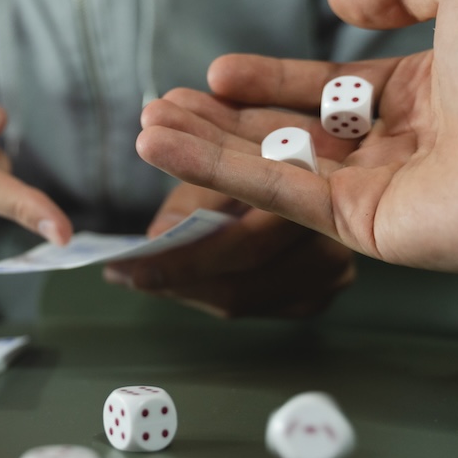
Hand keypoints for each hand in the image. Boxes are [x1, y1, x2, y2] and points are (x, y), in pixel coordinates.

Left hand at [102, 182, 353, 318]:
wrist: (326, 164)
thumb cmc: (276, 153)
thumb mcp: (234, 163)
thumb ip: (199, 200)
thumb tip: (159, 238)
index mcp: (319, 203)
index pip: (244, 246)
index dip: (184, 258)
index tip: (131, 263)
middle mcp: (333, 250)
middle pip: (238, 285)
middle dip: (174, 277)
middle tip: (125, 274)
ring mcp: (328, 280)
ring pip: (239, 298)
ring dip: (183, 287)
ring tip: (138, 276)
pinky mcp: (314, 296)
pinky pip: (249, 305)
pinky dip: (205, 292)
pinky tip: (174, 283)